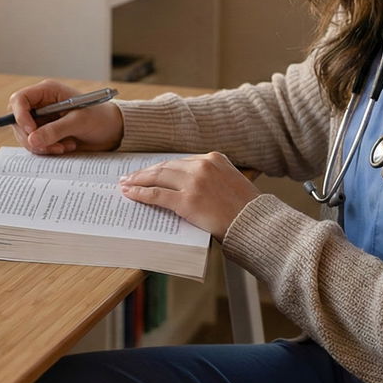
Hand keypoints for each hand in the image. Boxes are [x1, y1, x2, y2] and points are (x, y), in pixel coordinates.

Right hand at [7, 79, 123, 154]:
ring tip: (63, 146)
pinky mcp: (46, 133)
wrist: (113, 131)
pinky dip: (46, 149)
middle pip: (17, 120)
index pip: (19, 100)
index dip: (19, 116)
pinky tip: (65, 147)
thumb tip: (32, 140)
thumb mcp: (79, 122)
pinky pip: (35, 144)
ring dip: (41, 145)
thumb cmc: (100, 118)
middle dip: (29, 136)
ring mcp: (42, 119)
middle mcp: (41, 104)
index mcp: (47, 92)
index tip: (30, 131)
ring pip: (25, 135)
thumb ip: (55, 130)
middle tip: (48, 146)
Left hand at [118, 153, 259, 238]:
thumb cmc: (246, 210)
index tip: (150, 171)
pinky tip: (130, 194)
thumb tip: (186, 185)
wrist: (256, 223)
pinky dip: (140, 193)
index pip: (179, 161)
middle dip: (146, 172)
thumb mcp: (231, 182)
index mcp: (214, 158)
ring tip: (126, 184)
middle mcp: (202, 166)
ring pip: (158, 178)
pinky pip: (156, 195)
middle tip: (130, 176)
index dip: (162, 167)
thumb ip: (211, 178)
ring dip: (138, 181)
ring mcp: (193, 183)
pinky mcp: (187, 201)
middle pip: (166, 167)